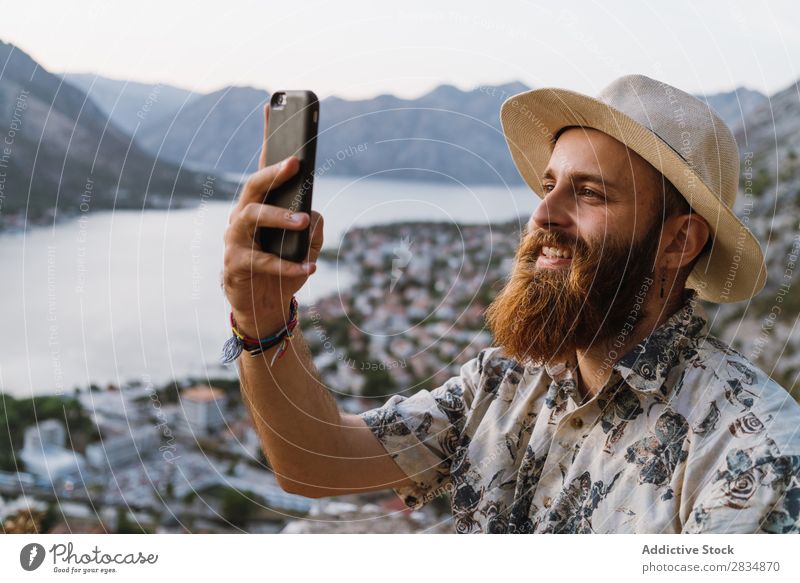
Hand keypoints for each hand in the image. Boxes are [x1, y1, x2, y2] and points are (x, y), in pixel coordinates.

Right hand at [222, 104, 324, 336]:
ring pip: (252, 217)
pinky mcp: (234, 266)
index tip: (272, 108)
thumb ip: (312, 228)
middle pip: (253, 186)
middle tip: (296, 164)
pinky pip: (262, 262)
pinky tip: (309, 267)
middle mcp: (242, 217)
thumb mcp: (304, 245)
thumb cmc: (282, 269)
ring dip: (279, 216)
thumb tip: (313, 213)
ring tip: (303, 220)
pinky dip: (288, 265)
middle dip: (273, 172)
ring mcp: (235, 240)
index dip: (266, 138)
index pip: (263, 169)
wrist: (262, 307)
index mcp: (259, 206)